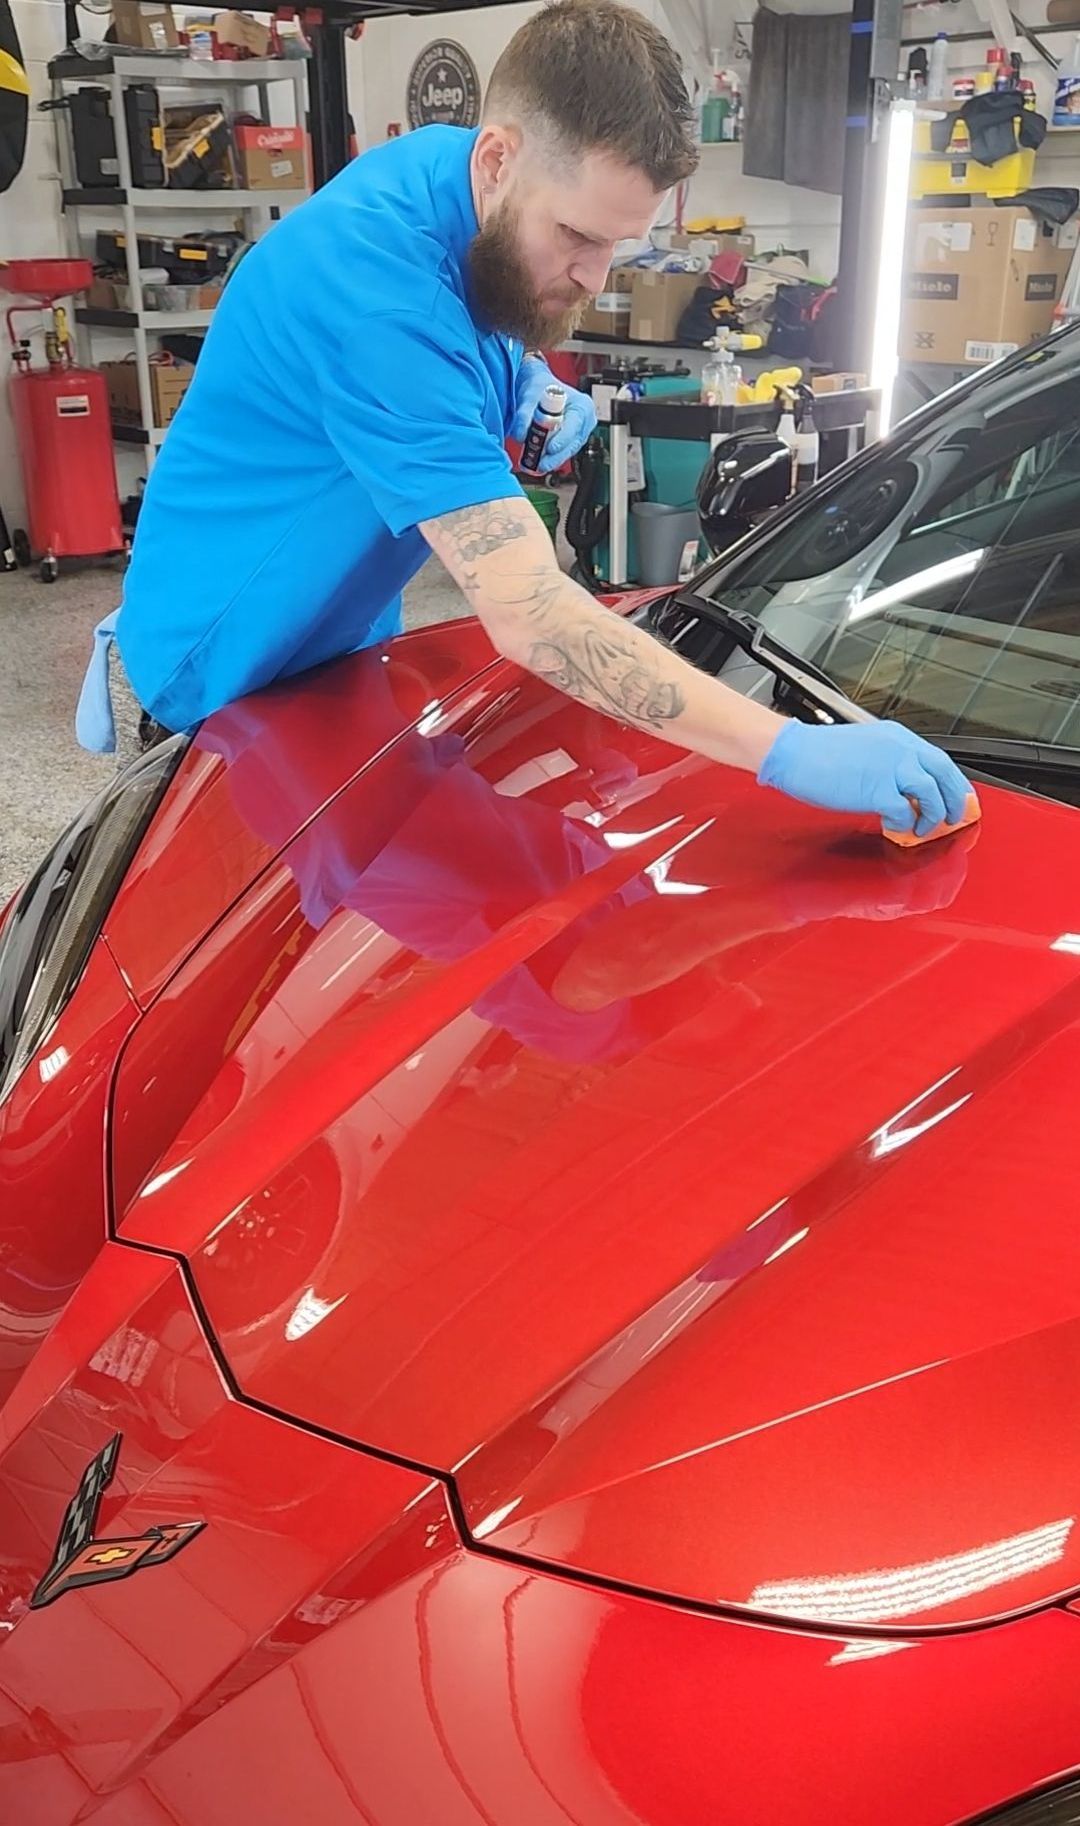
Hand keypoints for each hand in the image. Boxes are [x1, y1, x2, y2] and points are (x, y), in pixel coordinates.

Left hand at [511, 355, 596, 470]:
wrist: (538, 389)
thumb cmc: (540, 387)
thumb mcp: (530, 396)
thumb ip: (524, 415)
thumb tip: (521, 435)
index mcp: (582, 405)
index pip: (575, 425)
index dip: (563, 439)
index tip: (551, 448)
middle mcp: (585, 421)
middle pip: (573, 443)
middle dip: (556, 456)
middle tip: (541, 464)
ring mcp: (579, 433)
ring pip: (567, 451)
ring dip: (552, 459)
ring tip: (536, 466)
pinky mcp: (571, 442)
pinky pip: (562, 453)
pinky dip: (550, 458)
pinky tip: (538, 464)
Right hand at [758, 719, 970, 836]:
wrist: (793, 751)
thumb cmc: (819, 752)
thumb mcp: (867, 748)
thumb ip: (890, 764)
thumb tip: (905, 789)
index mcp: (898, 738)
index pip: (940, 760)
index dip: (954, 783)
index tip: (957, 798)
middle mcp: (900, 749)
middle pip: (944, 775)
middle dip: (953, 801)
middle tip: (953, 818)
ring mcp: (890, 768)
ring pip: (930, 793)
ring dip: (932, 815)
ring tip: (923, 828)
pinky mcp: (876, 789)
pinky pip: (903, 812)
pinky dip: (904, 824)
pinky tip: (896, 828)